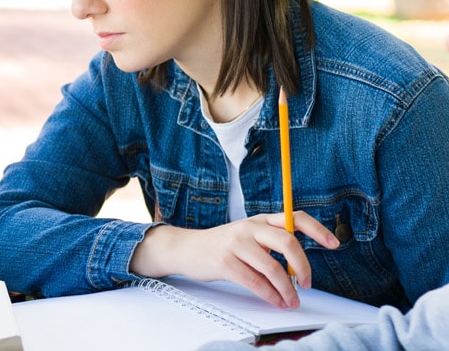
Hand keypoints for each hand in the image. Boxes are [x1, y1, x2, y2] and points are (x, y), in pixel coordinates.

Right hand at [129, 211, 339, 308]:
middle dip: (304, 266)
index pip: (295, 218)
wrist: (186, 249)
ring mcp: (236, 243)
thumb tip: (298, 270)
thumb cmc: (221, 246)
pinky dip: (269, 295)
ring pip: (272, 267)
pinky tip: (275, 300)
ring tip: (291, 300)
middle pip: (288, 241)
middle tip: (307, 283)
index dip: (318, 230)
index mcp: (260, 220)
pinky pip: (255, 282)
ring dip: (286, 289)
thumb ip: (271, 246)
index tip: (334, 244)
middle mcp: (250, 227)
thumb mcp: (247, 237)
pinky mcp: (225, 262)